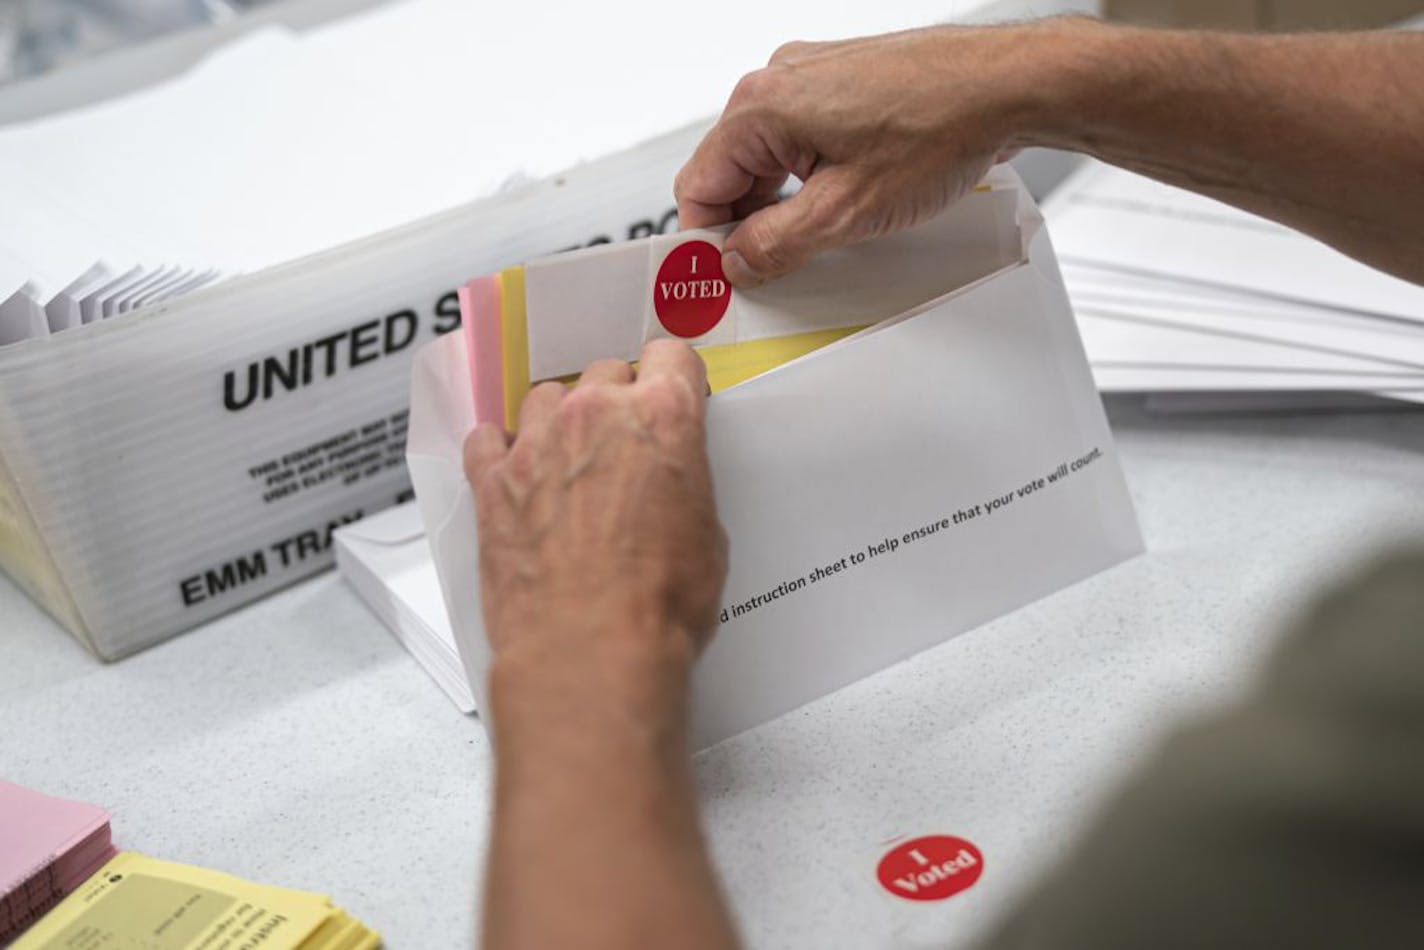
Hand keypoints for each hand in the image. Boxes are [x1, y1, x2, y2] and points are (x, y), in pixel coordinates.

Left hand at [464, 340, 727, 726]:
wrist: (591, 652)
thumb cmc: (656, 605)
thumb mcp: (708, 535)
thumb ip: (684, 484)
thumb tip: (670, 488)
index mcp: (663, 418)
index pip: (671, 356)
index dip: (675, 378)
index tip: (673, 393)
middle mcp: (595, 416)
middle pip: (605, 373)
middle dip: (618, 402)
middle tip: (625, 444)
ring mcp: (537, 444)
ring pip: (546, 397)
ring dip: (561, 421)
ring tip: (570, 462)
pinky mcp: (492, 481)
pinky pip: (487, 439)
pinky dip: (502, 450)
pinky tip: (517, 475)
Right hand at [675, 20, 1084, 285]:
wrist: (1007, 87)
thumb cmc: (941, 127)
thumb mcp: (845, 212)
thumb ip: (776, 244)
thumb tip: (738, 260)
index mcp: (761, 106)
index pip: (697, 185)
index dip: (706, 241)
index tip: (719, 276)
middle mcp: (779, 81)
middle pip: (731, 172)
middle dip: (747, 224)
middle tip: (772, 269)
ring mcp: (812, 78)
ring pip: (769, 158)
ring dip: (782, 204)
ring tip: (822, 235)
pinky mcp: (843, 84)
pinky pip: (803, 140)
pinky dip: (811, 178)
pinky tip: (843, 203)